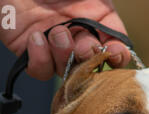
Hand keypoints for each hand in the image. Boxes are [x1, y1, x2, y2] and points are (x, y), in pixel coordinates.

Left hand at [0, 0, 129, 79]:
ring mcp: (53, 44)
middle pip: (92, 64)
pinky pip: (40, 70)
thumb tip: (120, 32)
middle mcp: (77, 34)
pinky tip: (35, 37)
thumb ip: (103, 7)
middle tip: (83, 46)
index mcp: (96, 17)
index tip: (112, 52)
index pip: (115, 47)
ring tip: (56, 32)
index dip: (117, 55)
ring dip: (65, 56)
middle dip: (90, 57)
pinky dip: (40, 60)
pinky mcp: (28, 50)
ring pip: (67, 71)